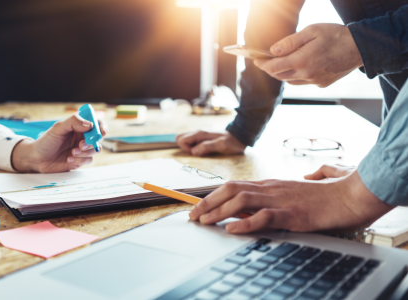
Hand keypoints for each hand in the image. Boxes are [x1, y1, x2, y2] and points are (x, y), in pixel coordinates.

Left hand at [11, 114, 107, 172]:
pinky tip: (69, 160)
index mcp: (79, 127)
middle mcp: (82, 137)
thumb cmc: (46, 141)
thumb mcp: (58, 128)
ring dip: (85, 152)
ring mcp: (82, 149)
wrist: (37, 159)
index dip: (101, 126)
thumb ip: (73, 122)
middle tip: (81, 145)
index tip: (101, 131)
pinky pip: (88, 160)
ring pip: (95, 150)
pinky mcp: (80, 160)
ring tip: (72, 153)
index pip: (96, 123)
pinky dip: (80, 160)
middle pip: (98, 138)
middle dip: (92, 142)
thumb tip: (90, 124)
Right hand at [176, 131, 245, 155]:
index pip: (182, 140)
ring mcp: (200, 135)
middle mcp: (198, 133)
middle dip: (185, 148)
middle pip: (180, 138)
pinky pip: (192, 142)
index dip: (187, 149)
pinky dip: (194, 147)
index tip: (197, 153)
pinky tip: (203, 150)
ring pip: (185, 139)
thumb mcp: (221, 145)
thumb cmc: (232, 142)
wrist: (240, 136)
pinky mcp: (203, 138)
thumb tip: (194, 151)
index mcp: (200, 134)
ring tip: (202, 151)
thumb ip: (207, 147)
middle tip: (198, 152)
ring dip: (189, 148)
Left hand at [189, 166, 393, 232]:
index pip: (233, 186)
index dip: (212, 196)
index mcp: (269, 184)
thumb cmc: (323, 195)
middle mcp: (270, 188)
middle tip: (193, 216)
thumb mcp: (294, 192)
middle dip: (207, 203)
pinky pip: (264, 216)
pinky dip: (245, 223)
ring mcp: (280, 200)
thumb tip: (269, 197)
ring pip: (241, 200)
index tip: (199, 208)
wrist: (348, 196)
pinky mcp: (291, 214)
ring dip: (219, 212)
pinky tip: (232, 228)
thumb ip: (277, 194)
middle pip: (230, 190)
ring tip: (205, 222)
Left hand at [254, 24, 362, 87]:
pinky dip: (296, 76)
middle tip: (264, 61)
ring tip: (279, 64)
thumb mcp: (311, 31)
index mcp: (301, 61)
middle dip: (270, 69)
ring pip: (290, 80)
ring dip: (282, 73)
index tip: (256, 60)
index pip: (273, 68)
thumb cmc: (336, 35)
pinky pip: (303, 81)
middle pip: (280, 76)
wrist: (362, 47)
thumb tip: (273, 51)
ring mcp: (314, 80)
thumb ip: (290, 42)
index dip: (262, 64)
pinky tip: (297, 67)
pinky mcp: (322, 83)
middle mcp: (306, 74)